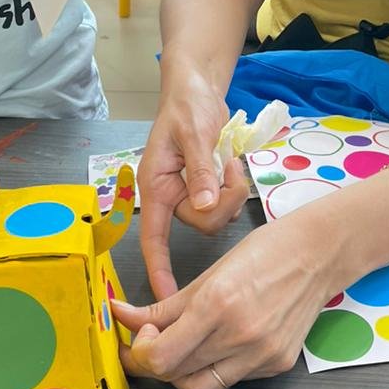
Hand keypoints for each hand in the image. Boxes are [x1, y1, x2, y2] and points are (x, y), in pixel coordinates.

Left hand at [114, 204, 340, 388]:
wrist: (319, 254)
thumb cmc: (265, 252)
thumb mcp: (208, 273)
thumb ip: (162, 305)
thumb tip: (120, 315)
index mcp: (218, 304)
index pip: (160, 356)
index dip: (138, 353)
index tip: (136, 336)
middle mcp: (240, 336)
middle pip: (174, 375)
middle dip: (152, 361)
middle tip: (148, 342)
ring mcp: (261, 356)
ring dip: (180, 373)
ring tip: (181, 347)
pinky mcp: (275, 366)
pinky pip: (230, 381)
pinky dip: (214, 368)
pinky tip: (218, 343)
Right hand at [138, 76, 251, 298]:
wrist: (198, 88)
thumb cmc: (186, 106)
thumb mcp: (193, 134)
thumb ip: (200, 170)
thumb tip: (205, 205)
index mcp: (157, 187)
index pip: (153, 238)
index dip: (158, 269)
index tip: (165, 299)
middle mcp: (172, 196)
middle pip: (202, 224)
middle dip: (223, 201)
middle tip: (229, 169)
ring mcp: (191, 194)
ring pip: (219, 216)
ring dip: (233, 190)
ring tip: (229, 160)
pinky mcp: (209, 189)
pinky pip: (229, 205)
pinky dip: (236, 186)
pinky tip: (232, 163)